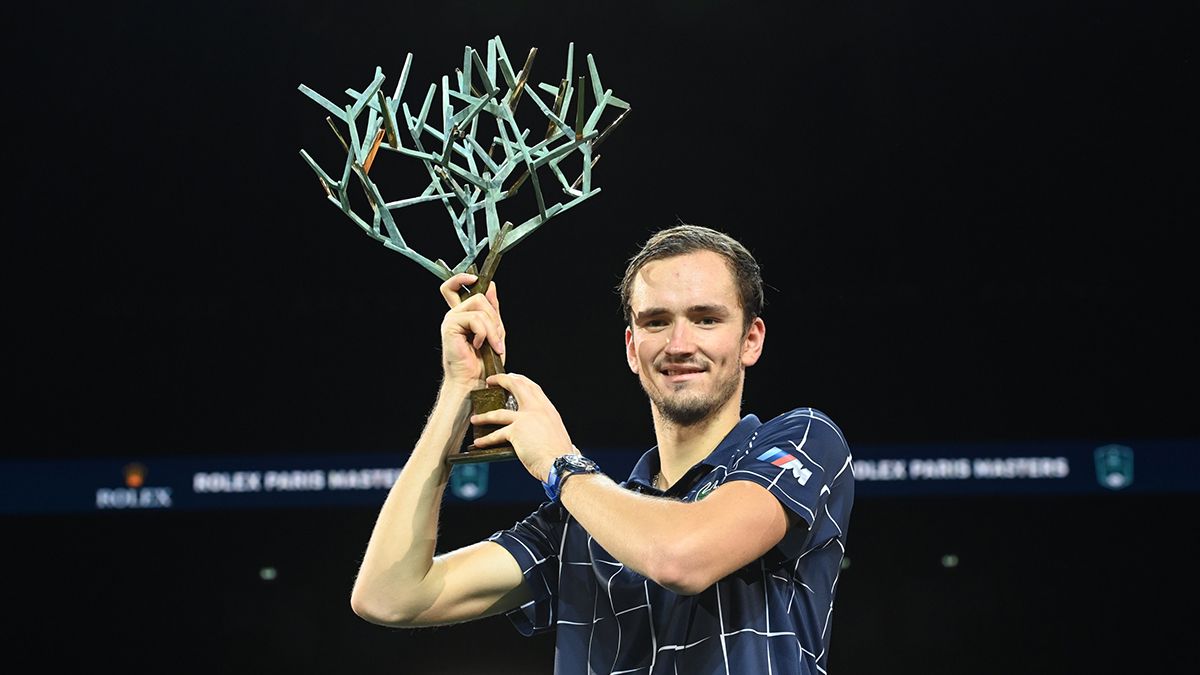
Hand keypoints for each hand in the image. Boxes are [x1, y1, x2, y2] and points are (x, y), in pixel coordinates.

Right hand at [438, 274, 506, 388]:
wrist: (474, 381)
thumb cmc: (483, 362)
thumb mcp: (495, 331)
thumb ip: (492, 309)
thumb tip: (491, 286)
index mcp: (462, 314)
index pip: (454, 286)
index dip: (462, 278)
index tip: (475, 279)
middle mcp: (454, 314)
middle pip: (478, 295)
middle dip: (494, 317)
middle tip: (496, 338)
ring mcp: (451, 320)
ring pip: (480, 306)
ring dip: (492, 328)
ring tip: (492, 346)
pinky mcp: (450, 326)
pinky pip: (475, 319)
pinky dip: (484, 333)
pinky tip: (479, 346)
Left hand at [469, 372, 575, 482]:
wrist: (561, 463)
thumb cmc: (559, 453)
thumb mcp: (556, 431)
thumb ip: (545, 425)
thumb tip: (536, 430)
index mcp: (548, 409)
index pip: (533, 387)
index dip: (520, 380)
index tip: (512, 377)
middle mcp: (537, 409)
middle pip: (517, 386)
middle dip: (501, 380)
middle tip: (490, 381)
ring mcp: (525, 419)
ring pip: (499, 412)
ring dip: (484, 416)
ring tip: (476, 418)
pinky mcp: (516, 432)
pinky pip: (496, 434)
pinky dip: (486, 439)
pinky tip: (478, 443)